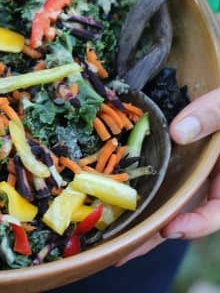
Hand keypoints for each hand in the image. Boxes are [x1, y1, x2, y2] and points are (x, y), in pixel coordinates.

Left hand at [117, 13, 219, 263]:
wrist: (218, 59)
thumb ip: (216, 112)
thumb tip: (180, 132)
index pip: (219, 210)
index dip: (198, 223)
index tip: (170, 228)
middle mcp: (210, 172)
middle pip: (182, 209)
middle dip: (150, 231)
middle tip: (114, 249)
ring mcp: (190, 162)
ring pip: (164, 193)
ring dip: (136, 211)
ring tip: (99, 228)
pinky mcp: (172, 148)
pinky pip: (153, 169)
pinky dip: (131, 179)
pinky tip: (101, 186)